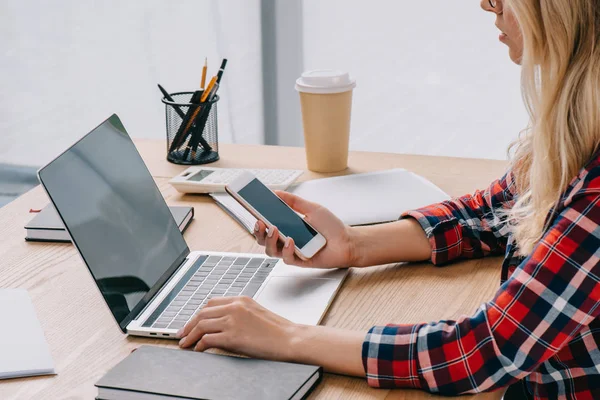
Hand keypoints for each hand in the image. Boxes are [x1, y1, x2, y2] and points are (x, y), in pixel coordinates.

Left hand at [177, 296, 295, 360]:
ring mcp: (233, 321)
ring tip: (185, 344)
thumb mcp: (256, 313)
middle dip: (189, 325)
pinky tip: (198, 349)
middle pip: (202, 313)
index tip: (191, 322)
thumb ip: (238, 313)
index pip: (211, 303)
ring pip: (201, 325)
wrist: (290, 339)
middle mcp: (235, 307)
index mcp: (240, 300)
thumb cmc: (277, 330)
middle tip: (182, 334)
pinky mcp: (232, 336)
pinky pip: (207, 339)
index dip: (198, 314)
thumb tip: (221, 324)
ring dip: (190, 335)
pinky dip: (199, 345)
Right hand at [254, 191, 355, 267]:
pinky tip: (290, 241)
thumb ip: (294, 201)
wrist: (347, 241)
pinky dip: (286, 249)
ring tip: (274, 229)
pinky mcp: (299, 261)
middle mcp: (286, 240)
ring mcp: (291, 251)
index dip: (256, 218)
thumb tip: (277, 193)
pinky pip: (286, 258)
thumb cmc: (331, 227)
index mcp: (287, 227)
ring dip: (269, 240)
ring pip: (270, 250)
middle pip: (263, 239)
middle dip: (258, 231)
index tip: (250, 208)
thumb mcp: (312, 208)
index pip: (266, 224)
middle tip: (259, 222)